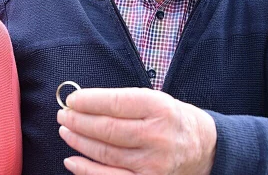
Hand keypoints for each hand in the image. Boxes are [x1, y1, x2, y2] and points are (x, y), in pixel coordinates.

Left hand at [56, 87, 216, 174]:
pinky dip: (86, 169)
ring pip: (104, 152)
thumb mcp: (155, 100)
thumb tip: (81, 103)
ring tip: (66, 131)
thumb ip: (121, 102)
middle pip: (106, 129)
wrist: (204, 148)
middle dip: (78, 121)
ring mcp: (153, 163)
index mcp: (159, 108)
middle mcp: (157, 136)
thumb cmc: (172, 119)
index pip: (113, 103)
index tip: (71, 99)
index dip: (87, 101)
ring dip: (78, 141)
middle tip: (63, 115)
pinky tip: (72, 160)